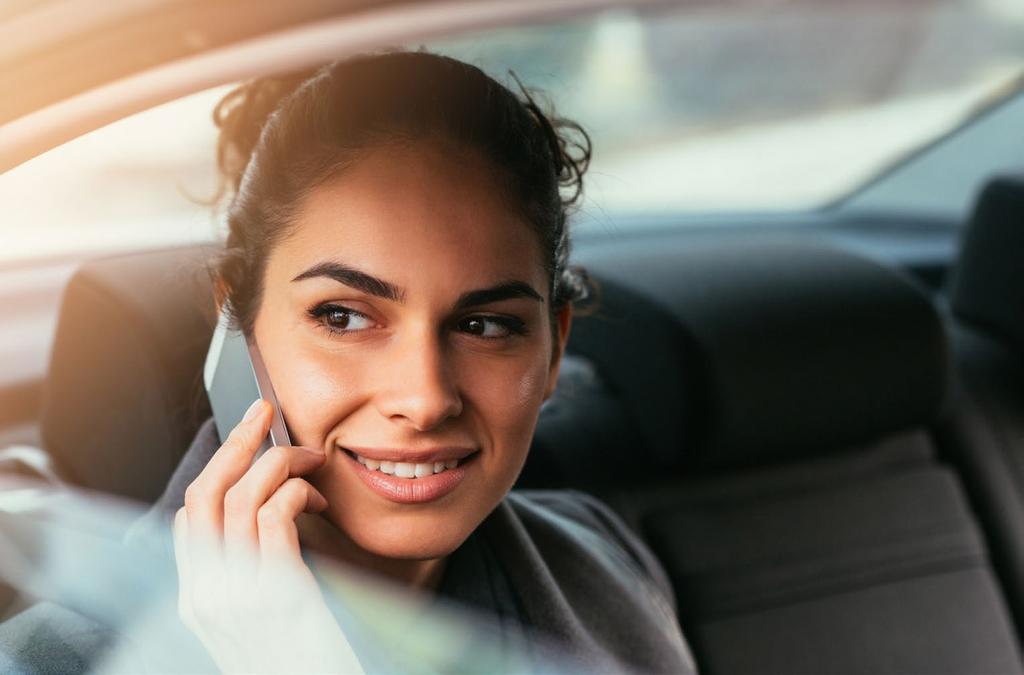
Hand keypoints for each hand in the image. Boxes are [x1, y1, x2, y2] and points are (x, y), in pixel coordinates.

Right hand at [174, 399, 362, 673]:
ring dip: (281, 462)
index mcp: (197, 602)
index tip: (245, 445)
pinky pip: (277, 515)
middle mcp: (208, 597)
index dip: (217, 471)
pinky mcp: (280, 593)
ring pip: (242, 496)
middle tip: (265, 413)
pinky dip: (299, 492)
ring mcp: (240, 595)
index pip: (188, 517)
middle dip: (236, 442)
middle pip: (205, 494)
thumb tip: (265, 522)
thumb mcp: (253, 621)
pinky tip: (318, 499)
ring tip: (312, 463)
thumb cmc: (297, 662)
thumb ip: (245, 577)